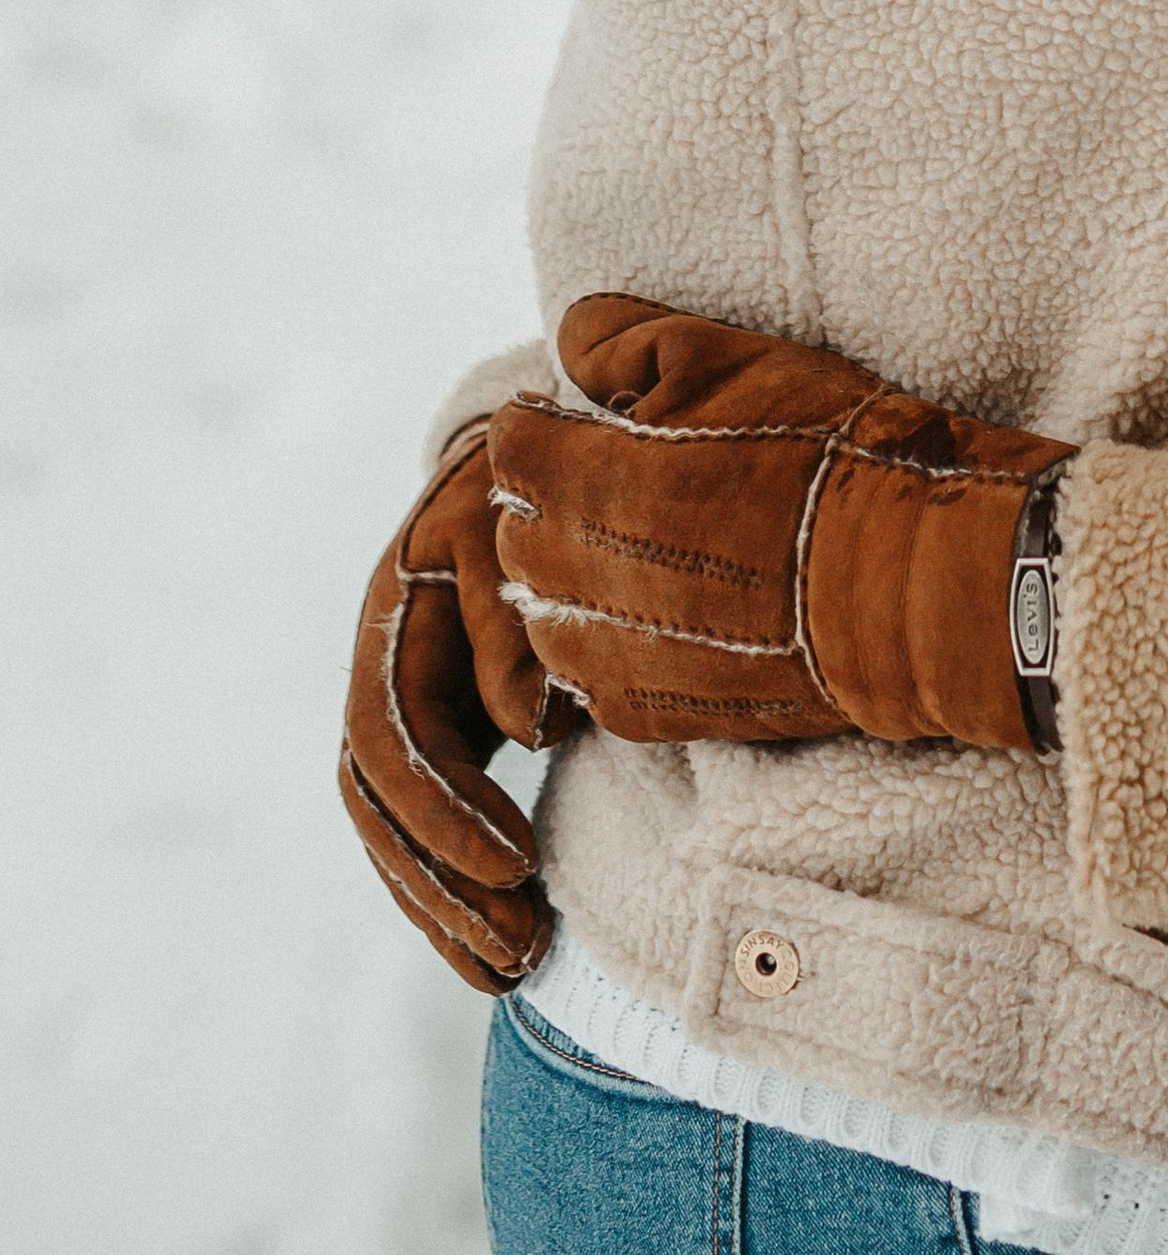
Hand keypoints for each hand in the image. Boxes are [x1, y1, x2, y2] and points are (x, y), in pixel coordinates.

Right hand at [339, 420, 568, 992]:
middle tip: (519, 948)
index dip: (445, 813)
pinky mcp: (441, 732)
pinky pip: (427, 829)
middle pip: (382, 810)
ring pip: (396, 836)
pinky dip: (455, 893)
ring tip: (515, 972)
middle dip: (441, 888)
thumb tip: (528, 729)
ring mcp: (406, 706)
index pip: (396, 742)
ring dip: (445, 912)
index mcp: (395, 623)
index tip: (515, 867)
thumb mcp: (520, 523)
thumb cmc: (530, 486)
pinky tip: (502, 952)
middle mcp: (385, 674)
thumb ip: (516, 617)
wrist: (527, 450)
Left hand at [489, 297, 1072, 753]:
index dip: (542, 422)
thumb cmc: (828, 453)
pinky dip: (604, 646)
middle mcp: (585, 573)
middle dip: (548, 498)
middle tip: (607, 476)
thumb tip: (565, 342)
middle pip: (515, 532)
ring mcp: (615, 653)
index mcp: (596, 477)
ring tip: (628, 550)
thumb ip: (627, 341)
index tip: (575, 417)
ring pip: (540, 614)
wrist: (909, 580)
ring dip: (566, 578)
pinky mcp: (651, 711)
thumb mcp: (733, 356)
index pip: (512, 447)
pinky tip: (654, 617)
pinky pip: (586, 682)